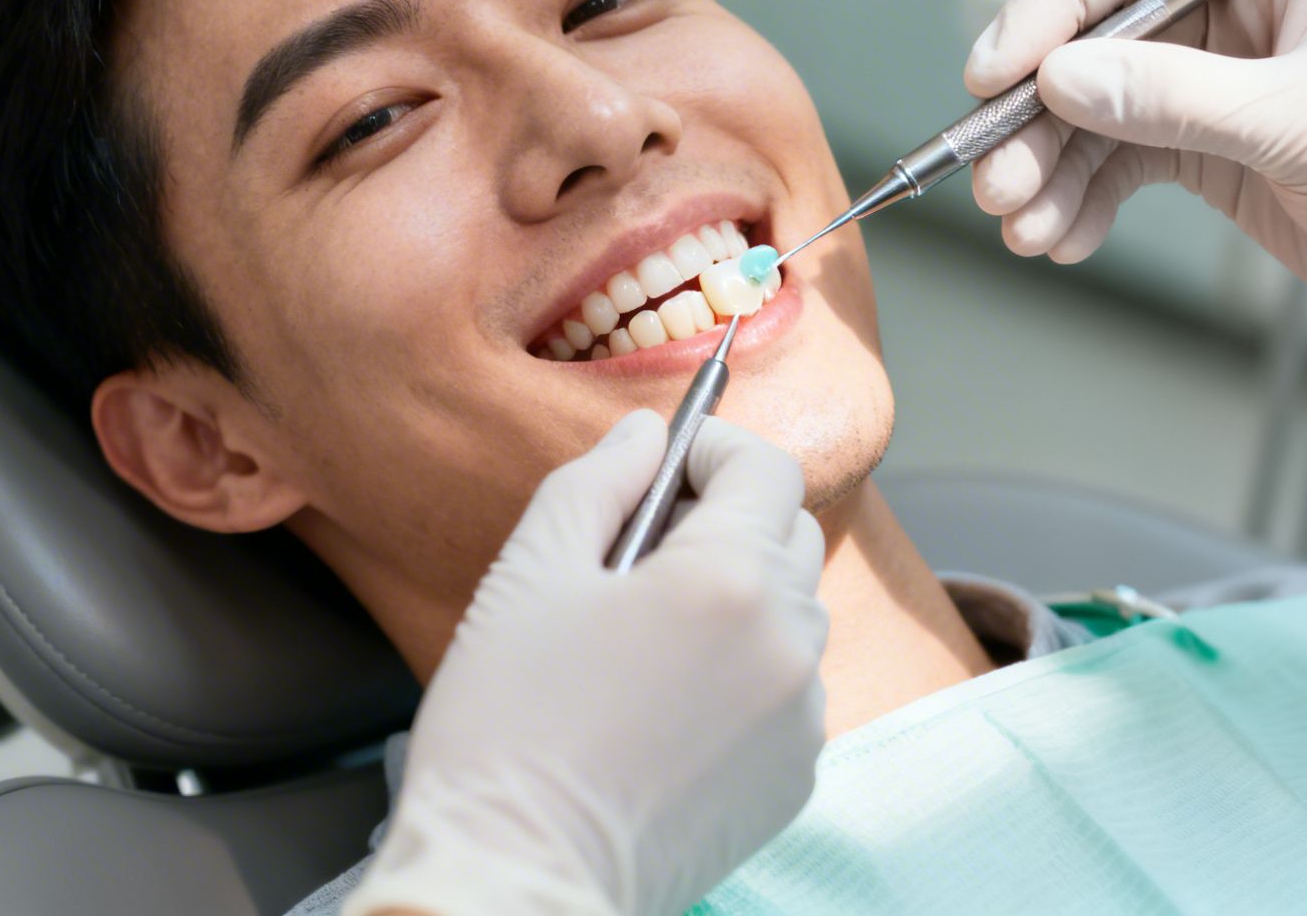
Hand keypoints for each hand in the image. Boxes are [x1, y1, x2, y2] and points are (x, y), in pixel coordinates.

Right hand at [346, 411, 828, 915]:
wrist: (516, 879)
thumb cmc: (506, 728)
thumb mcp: (529, 574)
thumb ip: (597, 481)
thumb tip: (646, 435)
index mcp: (729, 580)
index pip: (768, 469)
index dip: (715, 450)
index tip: (665, 465)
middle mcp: (787, 644)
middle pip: (788, 535)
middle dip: (726, 519)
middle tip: (638, 549)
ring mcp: (800, 718)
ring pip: (791, 614)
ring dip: (738, 596)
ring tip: (646, 634)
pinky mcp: (793, 778)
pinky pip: (788, 690)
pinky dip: (744, 672)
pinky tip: (665, 702)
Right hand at [966, 0, 1306, 404]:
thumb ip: (1175, 99)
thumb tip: (1058, 79)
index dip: (1051, 5)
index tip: (997, 73)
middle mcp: (1246, 5)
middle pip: (1099, 35)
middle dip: (1039, 112)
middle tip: (995, 173)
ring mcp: (1224, 77)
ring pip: (1097, 107)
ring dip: (1049, 167)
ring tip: (1023, 224)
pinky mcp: (1215, 145)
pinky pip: (1120, 161)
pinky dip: (1083, 201)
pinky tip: (1064, 240)